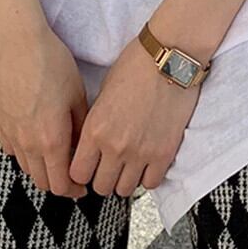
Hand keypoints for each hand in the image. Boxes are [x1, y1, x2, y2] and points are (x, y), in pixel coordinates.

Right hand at [0, 15, 88, 198]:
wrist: (17, 42)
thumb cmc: (51, 62)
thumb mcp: (77, 93)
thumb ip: (80, 126)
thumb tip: (83, 146)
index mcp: (52, 139)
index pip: (61, 183)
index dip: (75, 190)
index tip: (84, 186)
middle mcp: (28, 143)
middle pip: (42, 181)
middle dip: (59, 184)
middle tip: (73, 176)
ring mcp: (11, 133)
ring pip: (26, 167)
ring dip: (42, 170)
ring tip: (56, 159)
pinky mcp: (0, 121)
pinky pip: (12, 149)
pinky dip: (24, 153)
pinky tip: (34, 140)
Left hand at [68, 35, 201, 196]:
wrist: (169, 58)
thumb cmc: (136, 65)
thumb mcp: (104, 92)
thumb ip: (96, 123)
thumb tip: (92, 143)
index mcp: (95, 129)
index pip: (77, 173)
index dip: (81, 171)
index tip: (87, 167)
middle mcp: (115, 146)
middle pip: (100, 187)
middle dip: (102, 177)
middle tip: (108, 166)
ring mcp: (140, 153)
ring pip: (124, 190)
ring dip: (124, 179)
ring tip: (129, 164)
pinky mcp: (164, 154)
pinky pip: (150, 183)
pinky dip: (147, 176)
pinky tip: (147, 162)